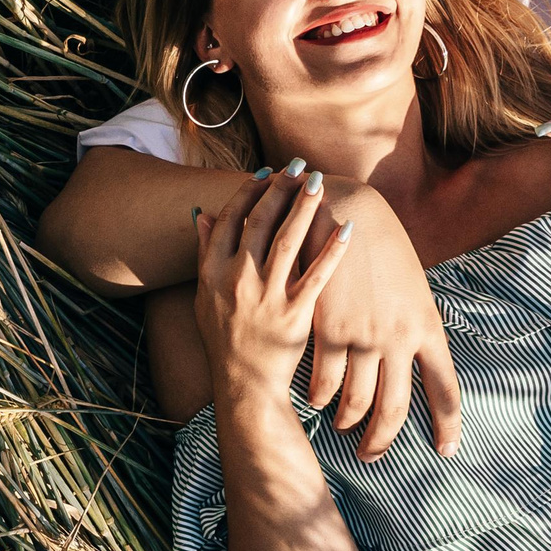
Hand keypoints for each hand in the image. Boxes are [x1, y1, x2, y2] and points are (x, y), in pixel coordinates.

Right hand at [193, 170, 353, 411]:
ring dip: (304, 207)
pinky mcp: (294, 314)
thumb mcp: (203, 295)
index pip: (230, 219)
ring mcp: (266, 297)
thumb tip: (204, 213)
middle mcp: (236, 280)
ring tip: (319, 183)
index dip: (248, 191)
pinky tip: (347, 227)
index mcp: (212, 272)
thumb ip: (204, 252)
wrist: (244, 384)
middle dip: (280, 189)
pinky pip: (317, 274)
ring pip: (288, 240)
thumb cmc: (225, 338)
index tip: (267, 172)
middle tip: (299, 167)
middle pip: (260, 222)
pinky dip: (332, 249)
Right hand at [302, 182, 462, 459]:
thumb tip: (412, 355)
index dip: (446, 426)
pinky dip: (318, 397)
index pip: (445, 390)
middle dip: (382, 440)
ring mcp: (363, 337)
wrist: (346, 209)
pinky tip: (314, 400)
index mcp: (428, 327)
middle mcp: (399, 339)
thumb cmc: (380, 243)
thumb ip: (412, 323)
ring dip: (346, 421)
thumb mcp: (410, 284)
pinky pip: (322, 382)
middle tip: (371, 455)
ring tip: (341, 426)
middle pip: (395, 409)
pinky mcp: (329, 330)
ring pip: (355, 402)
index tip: (445, 451)